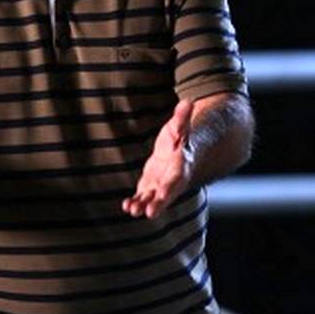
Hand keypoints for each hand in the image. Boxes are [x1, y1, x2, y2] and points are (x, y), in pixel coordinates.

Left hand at [122, 99, 194, 218]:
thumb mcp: (180, 126)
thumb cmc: (180, 138)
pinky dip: (136, 202)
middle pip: (166, 193)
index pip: (176, 178)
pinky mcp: (151, 187)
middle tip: (150, 213)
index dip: (169, 187)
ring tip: (132, 211)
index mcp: (181, 165)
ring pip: (153, 198)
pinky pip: (143, 197)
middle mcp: (172, 179)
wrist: (180, 151)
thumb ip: (182, 117)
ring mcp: (161, 185)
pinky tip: (126, 206)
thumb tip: (188, 101)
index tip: (162, 195)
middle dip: (158, 203)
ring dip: (143, 205)